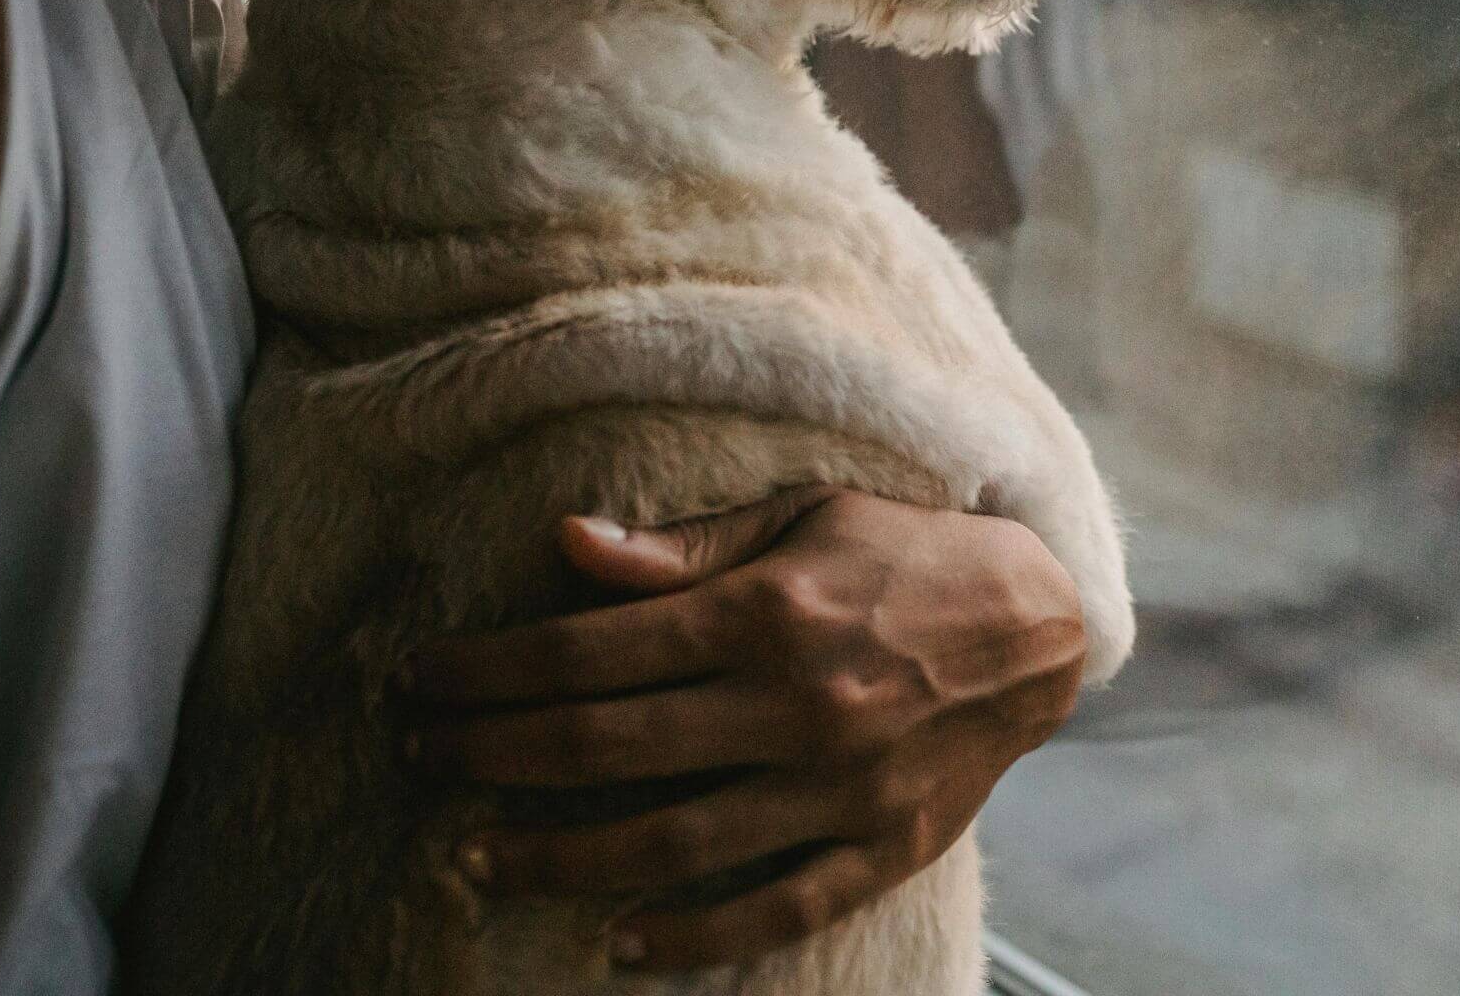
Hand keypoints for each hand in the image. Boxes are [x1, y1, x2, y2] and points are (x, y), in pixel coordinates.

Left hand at [404, 486, 1086, 969]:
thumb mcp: (806, 515)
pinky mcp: (882, 845)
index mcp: (767, 611)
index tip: (420, 680)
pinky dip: (692, 936)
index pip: (588, 651)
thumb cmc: (907, 553)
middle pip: (605, 746)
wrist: (1040, 624)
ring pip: (669, 841)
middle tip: (420, 762)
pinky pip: (774, 907)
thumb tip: (568, 544)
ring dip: (558, 857)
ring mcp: (838, 786)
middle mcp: (794, 704)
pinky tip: (618, 944)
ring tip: (476, 860)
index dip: (488, 670)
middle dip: (491, 756)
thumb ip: (686, 547)